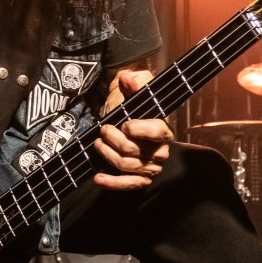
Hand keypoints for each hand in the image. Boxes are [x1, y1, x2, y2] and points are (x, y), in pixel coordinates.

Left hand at [94, 68, 173, 189]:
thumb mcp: (134, 100)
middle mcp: (161, 152)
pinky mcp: (142, 180)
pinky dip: (112, 183)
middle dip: (113, 139)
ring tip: (97, 144)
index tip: (124, 124)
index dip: (139, 129)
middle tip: (102, 130)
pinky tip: (99, 177)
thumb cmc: (136, 116)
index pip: (156, 131)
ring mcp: (152, 168)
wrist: (135, 132)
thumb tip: (126, 77)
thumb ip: (131, 89)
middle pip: (133, 149)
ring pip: (125, 165)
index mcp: (164, 131)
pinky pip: (128, 185)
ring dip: (107, 155)